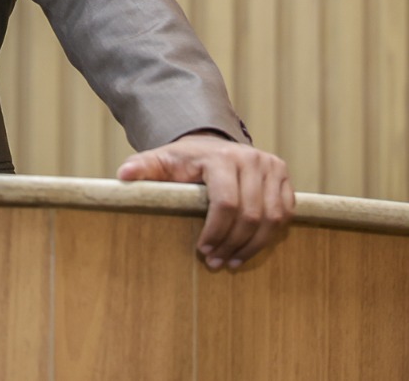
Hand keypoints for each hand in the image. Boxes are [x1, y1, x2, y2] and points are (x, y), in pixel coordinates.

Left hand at [117, 131, 292, 269]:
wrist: (210, 145)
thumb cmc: (182, 160)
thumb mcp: (160, 161)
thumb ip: (142, 168)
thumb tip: (123, 175)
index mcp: (221, 157)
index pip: (225, 202)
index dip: (216, 231)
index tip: (202, 250)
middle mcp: (251, 158)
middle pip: (251, 213)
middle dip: (233, 243)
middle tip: (215, 262)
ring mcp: (272, 166)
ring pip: (272, 218)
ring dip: (253, 245)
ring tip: (232, 262)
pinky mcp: (284, 177)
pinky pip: (285, 213)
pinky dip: (270, 236)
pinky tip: (250, 249)